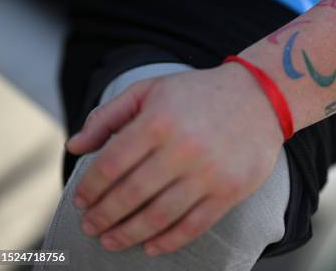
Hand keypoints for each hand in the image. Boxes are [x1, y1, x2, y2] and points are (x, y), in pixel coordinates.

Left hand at [66, 64, 283, 255]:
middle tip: (90, 227)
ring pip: (159, 216)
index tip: (81, 201)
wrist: (261, 96)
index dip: (90, 188)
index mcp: (159, 121)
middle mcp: (183, 148)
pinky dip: (169, 241)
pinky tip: (150, 246)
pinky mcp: (230, 190)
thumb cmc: (200, 93)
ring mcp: (209, 172)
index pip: (111, 165)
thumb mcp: (151, 90)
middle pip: (131, 195)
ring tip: (110, 241)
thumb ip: (109, 115)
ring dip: (128, 234)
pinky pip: (194, 225)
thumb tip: (74, 146)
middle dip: (103, 216)